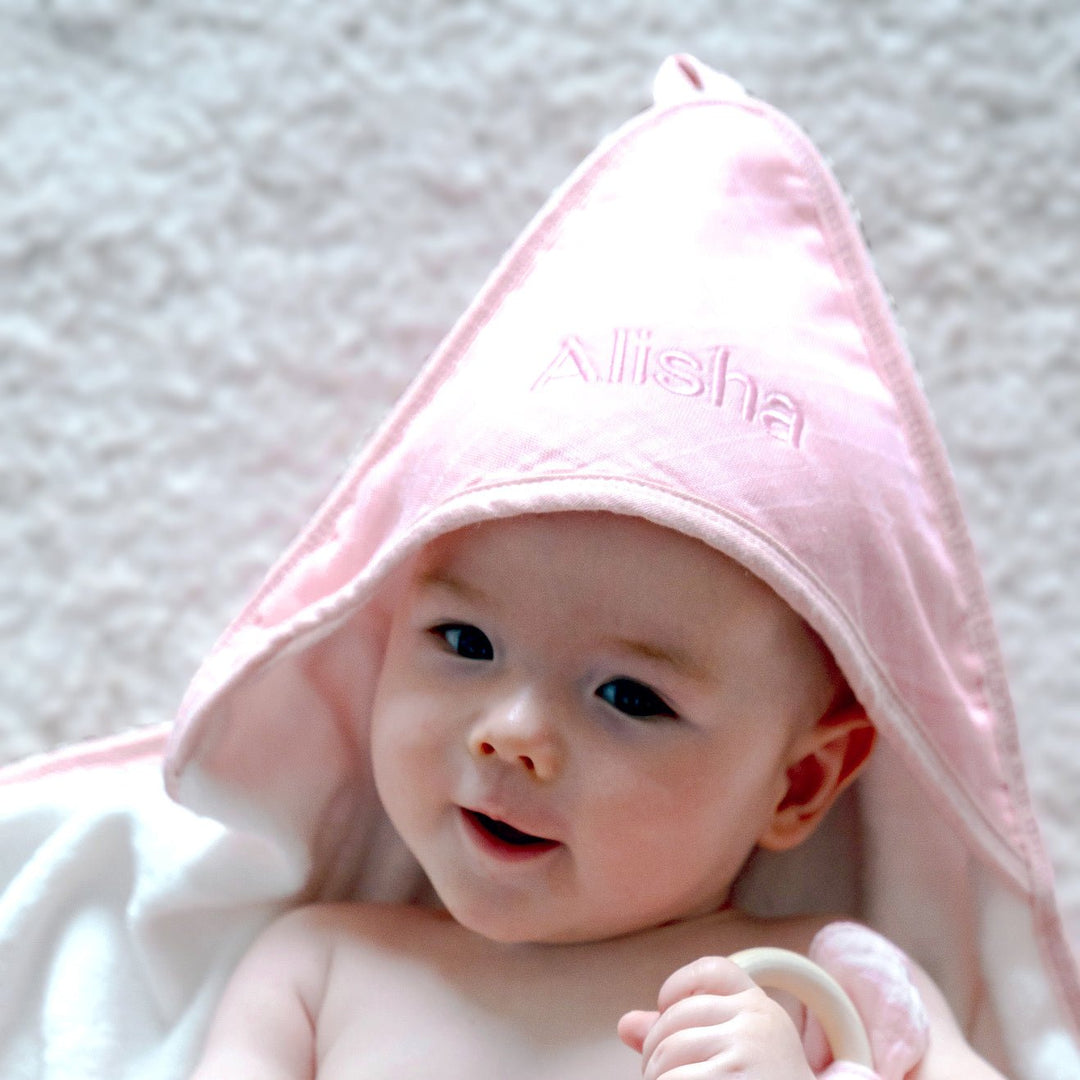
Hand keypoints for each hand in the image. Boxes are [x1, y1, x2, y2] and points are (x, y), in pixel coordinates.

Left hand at [618, 955, 815, 1079]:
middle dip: (655, 1050)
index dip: (678, 985)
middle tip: (662, 1076)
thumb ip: (683, 1034)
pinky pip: (674, 1079)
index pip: (712, 969)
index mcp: (761, 1008)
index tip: (667, 1010)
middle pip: (675, 1018)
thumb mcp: (734, 1055)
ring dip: (657, 1077)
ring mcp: (746, 1049)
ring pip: (668, 1053)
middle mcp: (756, 1020)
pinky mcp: (733, 1078)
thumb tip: (624, 1024)